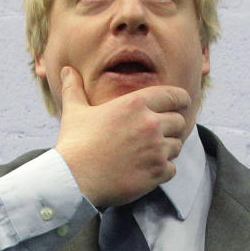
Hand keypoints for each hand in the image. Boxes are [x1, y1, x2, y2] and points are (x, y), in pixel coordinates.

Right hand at [54, 66, 190, 205]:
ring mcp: (156, 149)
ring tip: (149, 154)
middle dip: (171, 128)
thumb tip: (66, 70)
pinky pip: (172, 169)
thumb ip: (75, 89)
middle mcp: (150, 124)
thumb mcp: (74, 111)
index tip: (183, 104)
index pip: (174, 96)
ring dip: (167, 150)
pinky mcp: (156, 172)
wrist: (75, 179)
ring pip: (177, 146)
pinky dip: (163, 171)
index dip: (181, 100)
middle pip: (179, 122)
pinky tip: (147, 171)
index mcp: (135, 104)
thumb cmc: (75, 144)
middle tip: (158, 134)